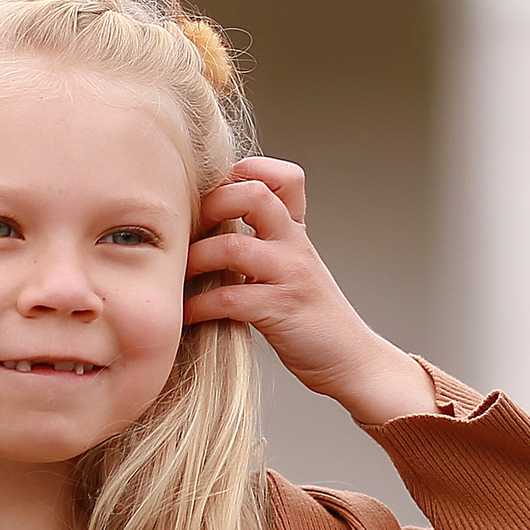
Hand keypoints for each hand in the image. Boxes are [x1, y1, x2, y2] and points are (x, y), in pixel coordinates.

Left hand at [185, 157, 432, 424]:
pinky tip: (188, 314)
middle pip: (254, 194)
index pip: (285, 177)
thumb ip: (265, 245)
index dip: (249, 170)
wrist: (351, 360)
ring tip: (178, 275)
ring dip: (195, 258)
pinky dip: (200, 305)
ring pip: (233, 246)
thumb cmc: (312, 318)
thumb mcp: (294, 269)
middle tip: (188, 230)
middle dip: (211, 204)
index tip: (218, 192)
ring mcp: (290, 276)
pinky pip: (229, 298)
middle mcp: (296, 246)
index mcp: (297, 232)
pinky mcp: (281, 311)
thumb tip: (210, 230)